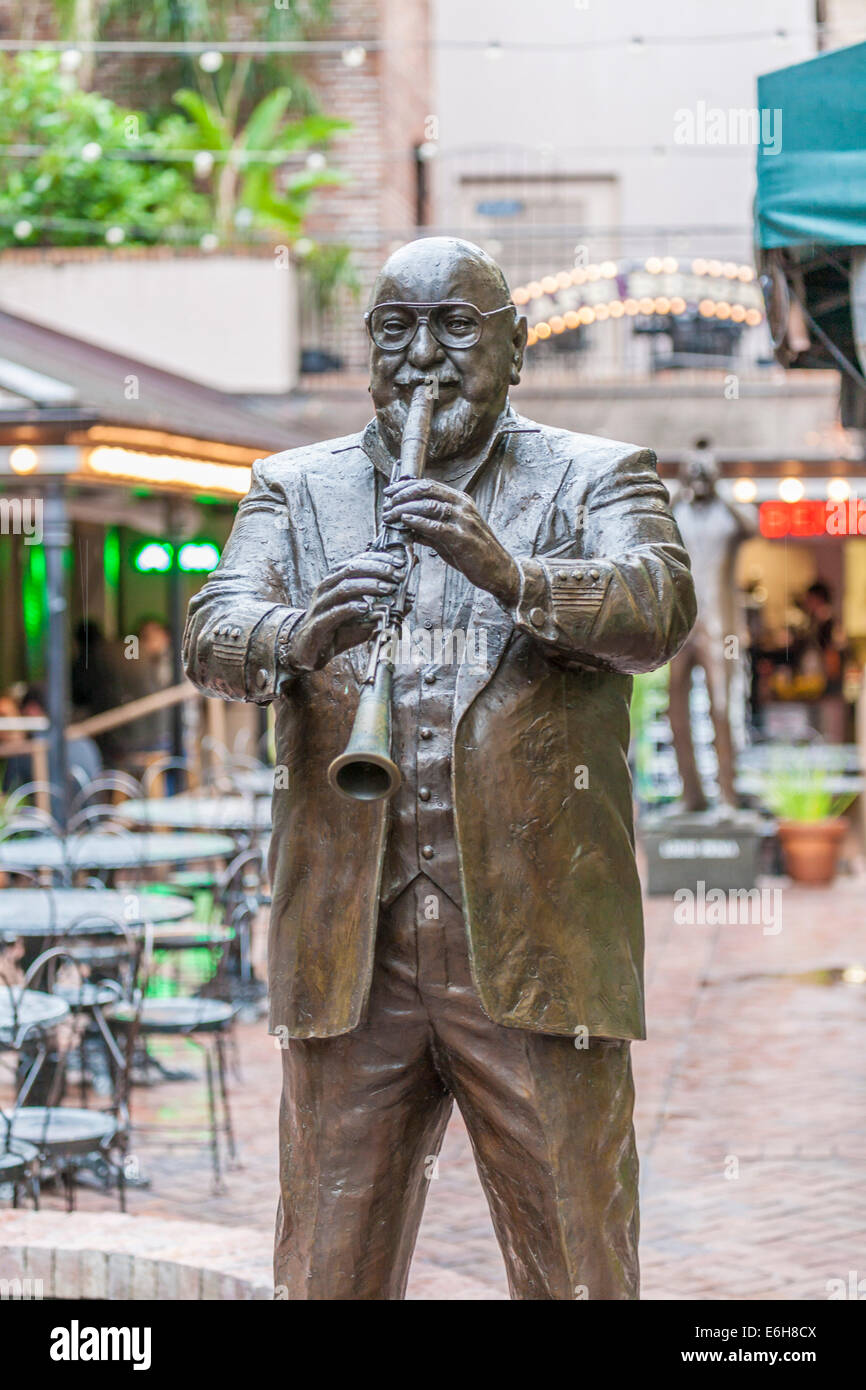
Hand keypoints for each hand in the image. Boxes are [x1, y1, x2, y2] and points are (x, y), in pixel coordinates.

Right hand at [284, 550, 405, 671]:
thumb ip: (385, 605)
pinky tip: (366, 608)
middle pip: (351, 569)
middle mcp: (326, 588)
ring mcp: (320, 605)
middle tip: (397, 575)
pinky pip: (335, 612)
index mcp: (335, 580)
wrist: (311, 650)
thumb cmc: (339, 629)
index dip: (380, 559)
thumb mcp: (365, 616)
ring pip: (343, 588)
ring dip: (368, 586)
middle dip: (377, 569)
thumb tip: (410, 598)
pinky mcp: (318, 624)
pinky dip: (352, 608)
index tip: (399, 563)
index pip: (357, 561)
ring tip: (387, 589)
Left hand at [382, 479, 519, 606]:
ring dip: (405, 509)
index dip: (406, 486)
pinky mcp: (462, 538)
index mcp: (461, 501)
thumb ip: (429, 530)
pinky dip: (418, 522)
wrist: (499, 570)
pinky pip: (436, 526)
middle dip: (402, 495)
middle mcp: (463, 506)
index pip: (429, 485)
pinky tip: (405, 522)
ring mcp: (464, 521)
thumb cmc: (475, 554)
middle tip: (387, 504)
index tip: (390, 492)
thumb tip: (406, 526)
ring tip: (390, 515)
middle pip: (427, 490)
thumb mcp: (449, 537)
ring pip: (429, 506)